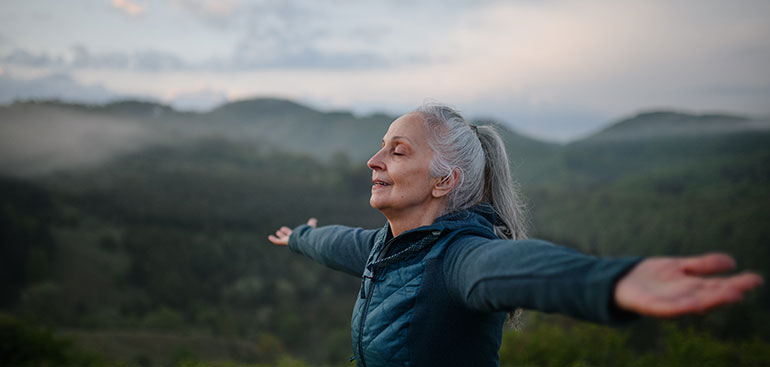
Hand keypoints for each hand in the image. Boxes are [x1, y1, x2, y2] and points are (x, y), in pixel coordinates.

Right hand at [267, 218, 316, 245]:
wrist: (305, 240)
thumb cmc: (308, 235)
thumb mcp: (310, 227)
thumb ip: (312, 224)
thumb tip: (314, 220)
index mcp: (298, 236)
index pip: (293, 233)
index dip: (290, 231)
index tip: (286, 228)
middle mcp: (293, 239)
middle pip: (287, 236)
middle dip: (284, 234)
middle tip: (280, 231)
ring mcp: (288, 241)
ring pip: (283, 239)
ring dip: (280, 236)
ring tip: (277, 232)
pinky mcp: (284, 242)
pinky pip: (278, 241)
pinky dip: (274, 240)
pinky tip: (270, 237)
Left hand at [614, 253, 762, 316]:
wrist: (621, 281)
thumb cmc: (653, 277)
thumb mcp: (680, 266)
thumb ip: (702, 265)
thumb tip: (731, 261)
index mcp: (693, 288)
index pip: (719, 286)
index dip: (737, 283)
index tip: (756, 279)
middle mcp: (685, 297)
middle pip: (710, 295)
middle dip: (727, 293)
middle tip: (745, 288)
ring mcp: (669, 303)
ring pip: (694, 303)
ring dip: (711, 301)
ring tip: (729, 295)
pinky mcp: (652, 307)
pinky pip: (669, 309)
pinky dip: (682, 307)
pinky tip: (696, 303)